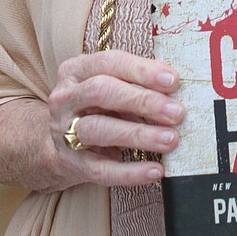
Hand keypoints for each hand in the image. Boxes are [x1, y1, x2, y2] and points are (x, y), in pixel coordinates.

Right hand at [48, 49, 184, 184]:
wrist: (60, 146)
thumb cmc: (97, 108)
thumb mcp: (111, 87)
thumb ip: (137, 81)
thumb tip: (173, 83)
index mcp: (76, 71)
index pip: (109, 62)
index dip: (142, 70)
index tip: (173, 81)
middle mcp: (65, 98)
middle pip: (102, 92)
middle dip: (143, 101)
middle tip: (176, 112)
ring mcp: (64, 132)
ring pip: (100, 130)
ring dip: (139, 135)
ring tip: (170, 139)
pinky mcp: (71, 164)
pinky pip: (101, 170)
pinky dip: (131, 172)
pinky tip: (155, 170)